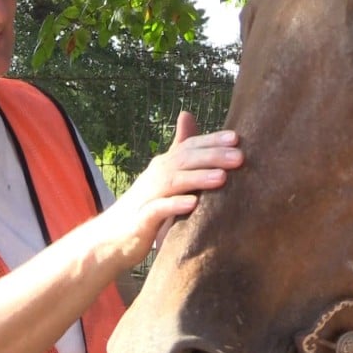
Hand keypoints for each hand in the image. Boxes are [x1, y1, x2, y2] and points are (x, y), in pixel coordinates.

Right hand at [97, 111, 242, 266]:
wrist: (112, 238)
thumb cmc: (147, 207)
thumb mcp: (166, 179)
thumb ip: (180, 152)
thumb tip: (188, 114)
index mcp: (164, 166)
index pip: (189, 147)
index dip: (211, 141)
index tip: (236, 138)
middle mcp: (155, 176)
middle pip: (184, 160)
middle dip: (211, 156)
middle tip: (239, 156)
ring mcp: (148, 196)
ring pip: (173, 181)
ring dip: (197, 178)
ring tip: (221, 177)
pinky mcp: (141, 220)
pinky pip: (158, 210)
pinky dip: (174, 204)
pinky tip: (192, 203)